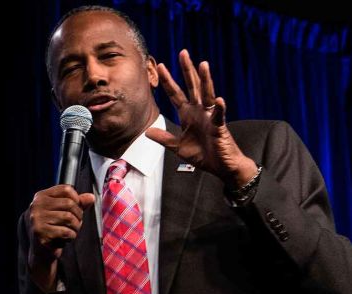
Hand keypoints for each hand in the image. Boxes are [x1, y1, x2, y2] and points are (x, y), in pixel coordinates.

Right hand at [26, 185, 94, 290]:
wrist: (41, 251)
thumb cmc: (54, 228)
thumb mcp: (64, 212)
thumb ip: (77, 203)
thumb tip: (91, 197)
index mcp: (41, 197)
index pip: (66, 189)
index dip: (77, 199)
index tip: (77, 209)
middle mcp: (36, 205)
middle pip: (69, 203)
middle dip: (79, 215)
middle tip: (76, 224)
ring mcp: (37, 219)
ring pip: (69, 217)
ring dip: (76, 227)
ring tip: (72, 232)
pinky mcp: (40, 232)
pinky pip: (65, 231)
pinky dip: (71, 236)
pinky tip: (66, 239)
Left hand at [146, 49, 256, 187]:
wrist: (220, 166)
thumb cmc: (203, 155)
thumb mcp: (177, 147)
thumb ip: (164, 139)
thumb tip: (148, 132)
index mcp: (188, 115)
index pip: (175, 94)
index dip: (167, 81)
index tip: (160, 66)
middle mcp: (199, 111)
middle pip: (192, 86)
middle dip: (187, 70)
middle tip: (183, 53)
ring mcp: (210, 117)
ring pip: (207, 94)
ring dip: (205, 80)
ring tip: (203, 64)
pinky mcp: (220, 127)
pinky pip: (219, 116)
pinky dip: (219, 108)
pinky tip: (219, 100)